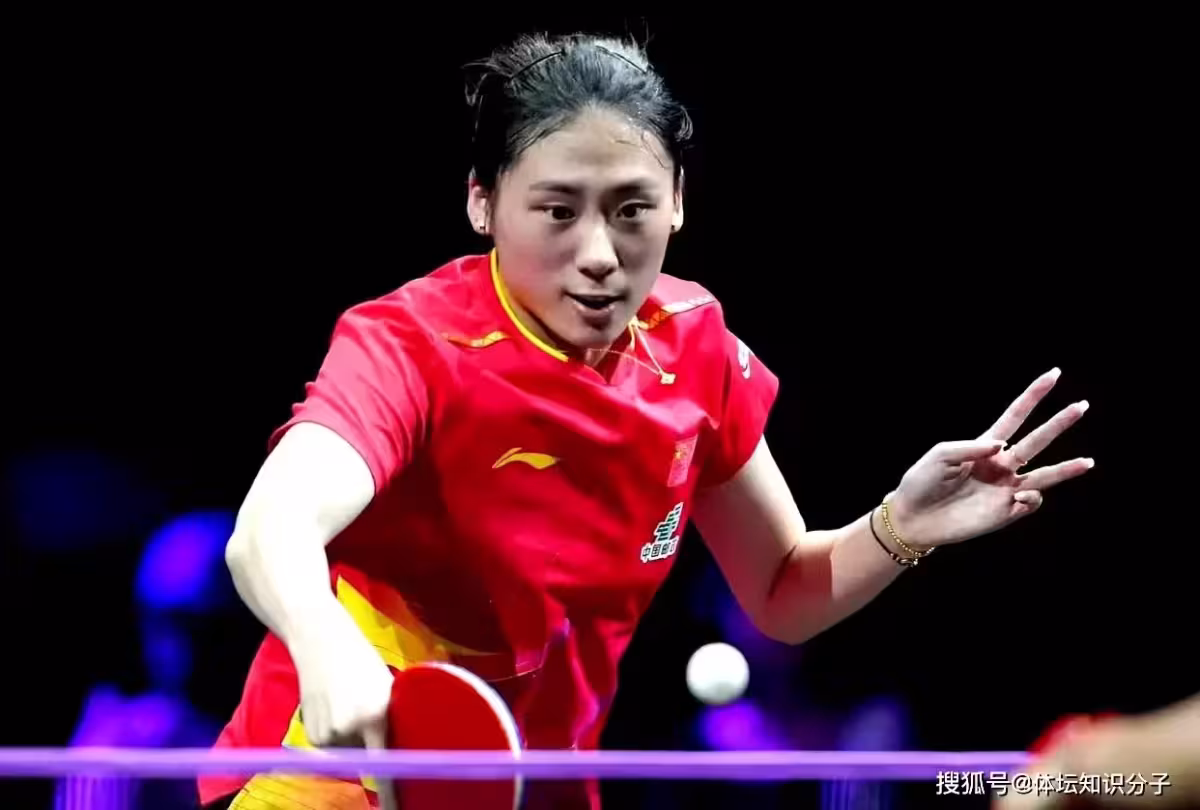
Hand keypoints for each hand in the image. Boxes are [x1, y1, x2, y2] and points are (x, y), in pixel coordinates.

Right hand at [289, 603, 398, 807]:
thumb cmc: (362, 661)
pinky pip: (332, 748)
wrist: (319, 640)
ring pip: (349, 755)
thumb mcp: (387, 687)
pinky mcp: (311, 735)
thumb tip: (408, 750)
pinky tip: (334, 707)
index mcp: (376, 714)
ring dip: (353, 740)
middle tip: (367, 716)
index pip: (387, 765)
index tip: (396, 809)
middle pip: (369, 761)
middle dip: (372, 748)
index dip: (392, 794)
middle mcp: (350, 729)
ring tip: (349, 704)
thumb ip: (392, 718)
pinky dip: (337, 735)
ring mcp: (328, 734)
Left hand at [887, 368, 1092, 547]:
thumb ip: (970, 447)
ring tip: (1088, 462)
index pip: (1015, 417)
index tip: (1054, 375)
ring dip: (1067, 469)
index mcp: (984, 446)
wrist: (914, 518)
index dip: (1033, 396)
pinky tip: (1019, 497)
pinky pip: (1030, 503)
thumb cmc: (923, 482)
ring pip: (1045, 475)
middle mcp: (1000, 465)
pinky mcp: (1005, 513)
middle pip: (1036, 440)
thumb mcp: (940, 455)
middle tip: (1082, 406)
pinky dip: (1032, 498)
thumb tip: (1000, 446)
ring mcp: (1005, 489)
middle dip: (1058, 423)